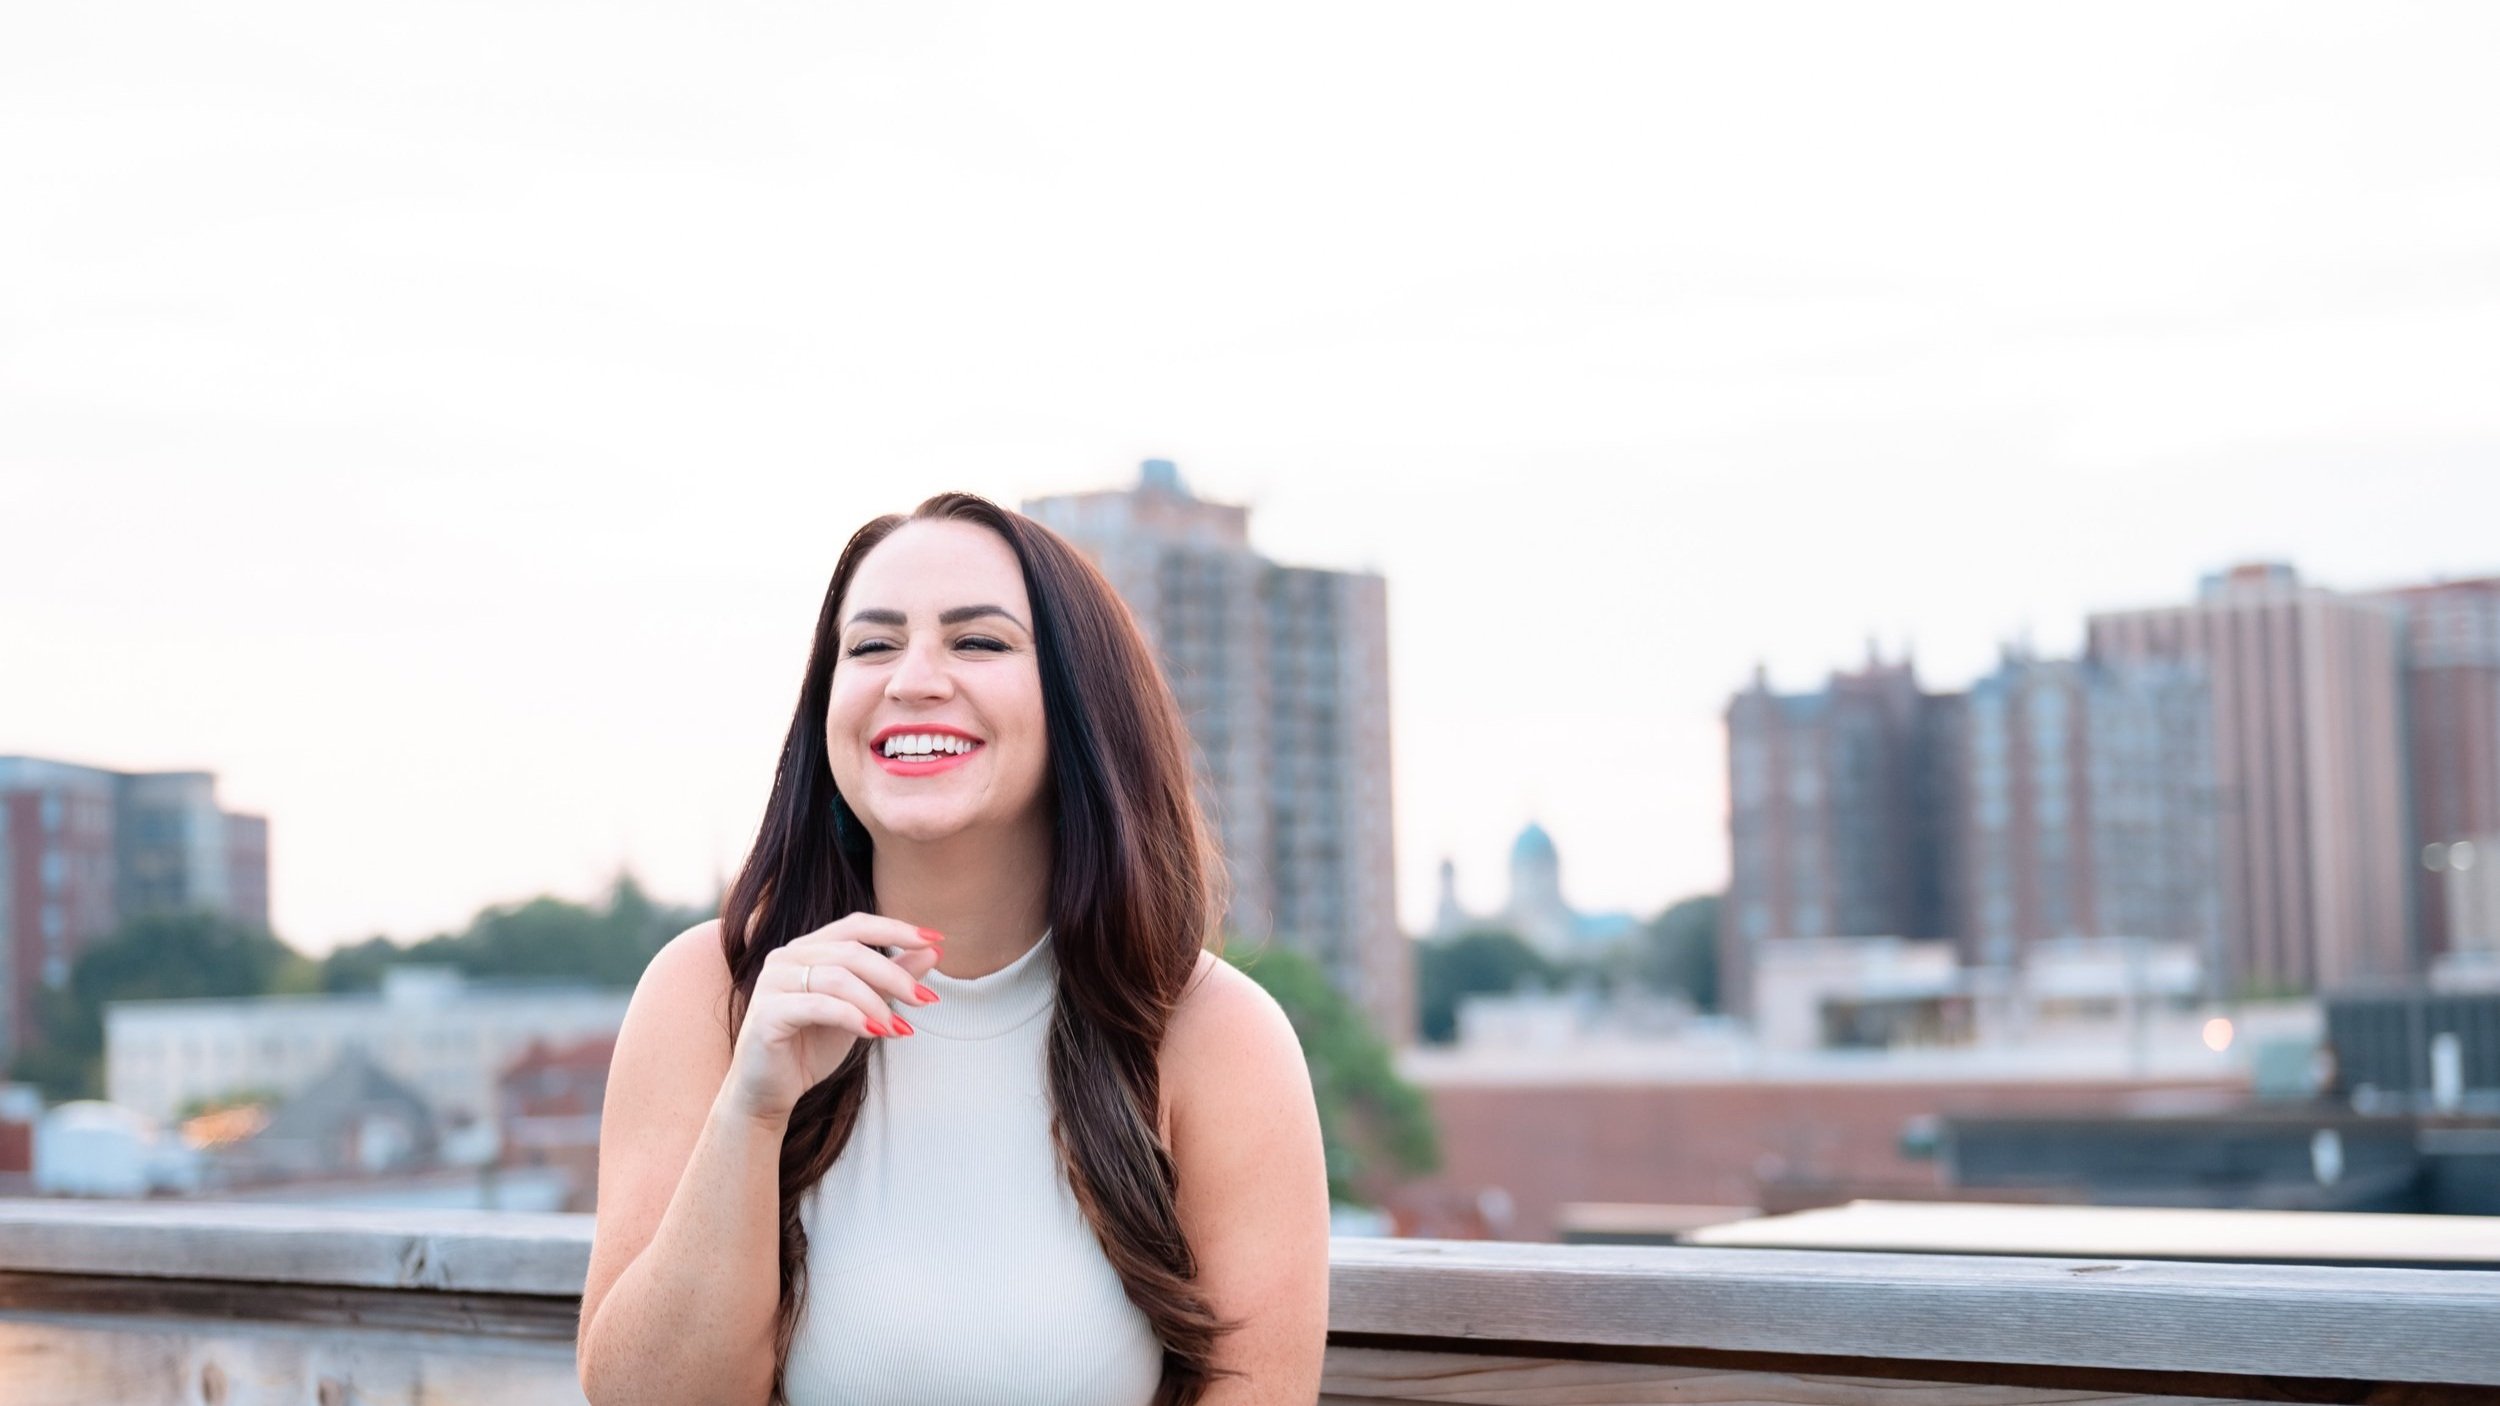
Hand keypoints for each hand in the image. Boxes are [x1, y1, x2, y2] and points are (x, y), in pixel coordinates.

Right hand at [720, 913, 944, 1127]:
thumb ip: (891, 979)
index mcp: (808, 949)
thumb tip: (934, 951)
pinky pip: (818, 1006)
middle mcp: (786, 957)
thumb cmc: (811, 1046)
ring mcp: (772, 982)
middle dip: (895, 974)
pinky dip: (853, 1017)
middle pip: (851, 951)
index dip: (897, 929)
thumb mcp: (862, 1009)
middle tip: (926, 1000)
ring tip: (899, 1028)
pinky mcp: (767, 1013)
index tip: (936, 939)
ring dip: (877, 1003)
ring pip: (837, 977)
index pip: (856, 925)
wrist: (768, 1092)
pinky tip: (876, 1034)